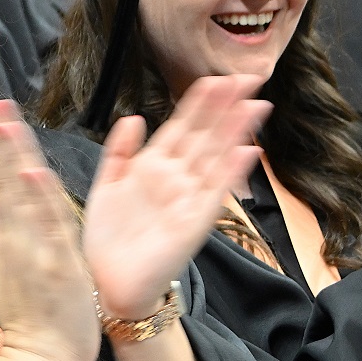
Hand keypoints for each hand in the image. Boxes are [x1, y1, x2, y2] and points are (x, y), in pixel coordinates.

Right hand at [0, 101, 100, 360]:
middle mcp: (17, 243)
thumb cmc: (32, 322)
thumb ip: (3, 234)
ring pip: (26, 198)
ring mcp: (36, 254)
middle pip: (8, 184)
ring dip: (18, 159)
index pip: (3, 187)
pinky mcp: (57, 268)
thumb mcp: (8, 273)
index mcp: (8, 243)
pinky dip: (41, 200)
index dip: (0, 151)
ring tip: (9, 122)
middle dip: (3, 143)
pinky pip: (50, 228)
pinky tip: (35, 171)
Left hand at [81, 74, 267, 320]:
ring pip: (216, 157)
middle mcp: (176, 179)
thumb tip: (134, 117)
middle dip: (226, 108)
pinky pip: (216, 192)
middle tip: (248, 78)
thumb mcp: (106, 186)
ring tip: (255, 105)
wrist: (108, 282)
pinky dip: (232, 172)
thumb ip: (118, 151)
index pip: (181, 127)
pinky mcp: (195, 222)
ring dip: (236, 132)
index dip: (199, 103)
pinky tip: (248, 150)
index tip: (216, 79)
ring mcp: (188, 198)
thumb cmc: (108, 239)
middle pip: (206, 135)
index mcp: (152, 166)